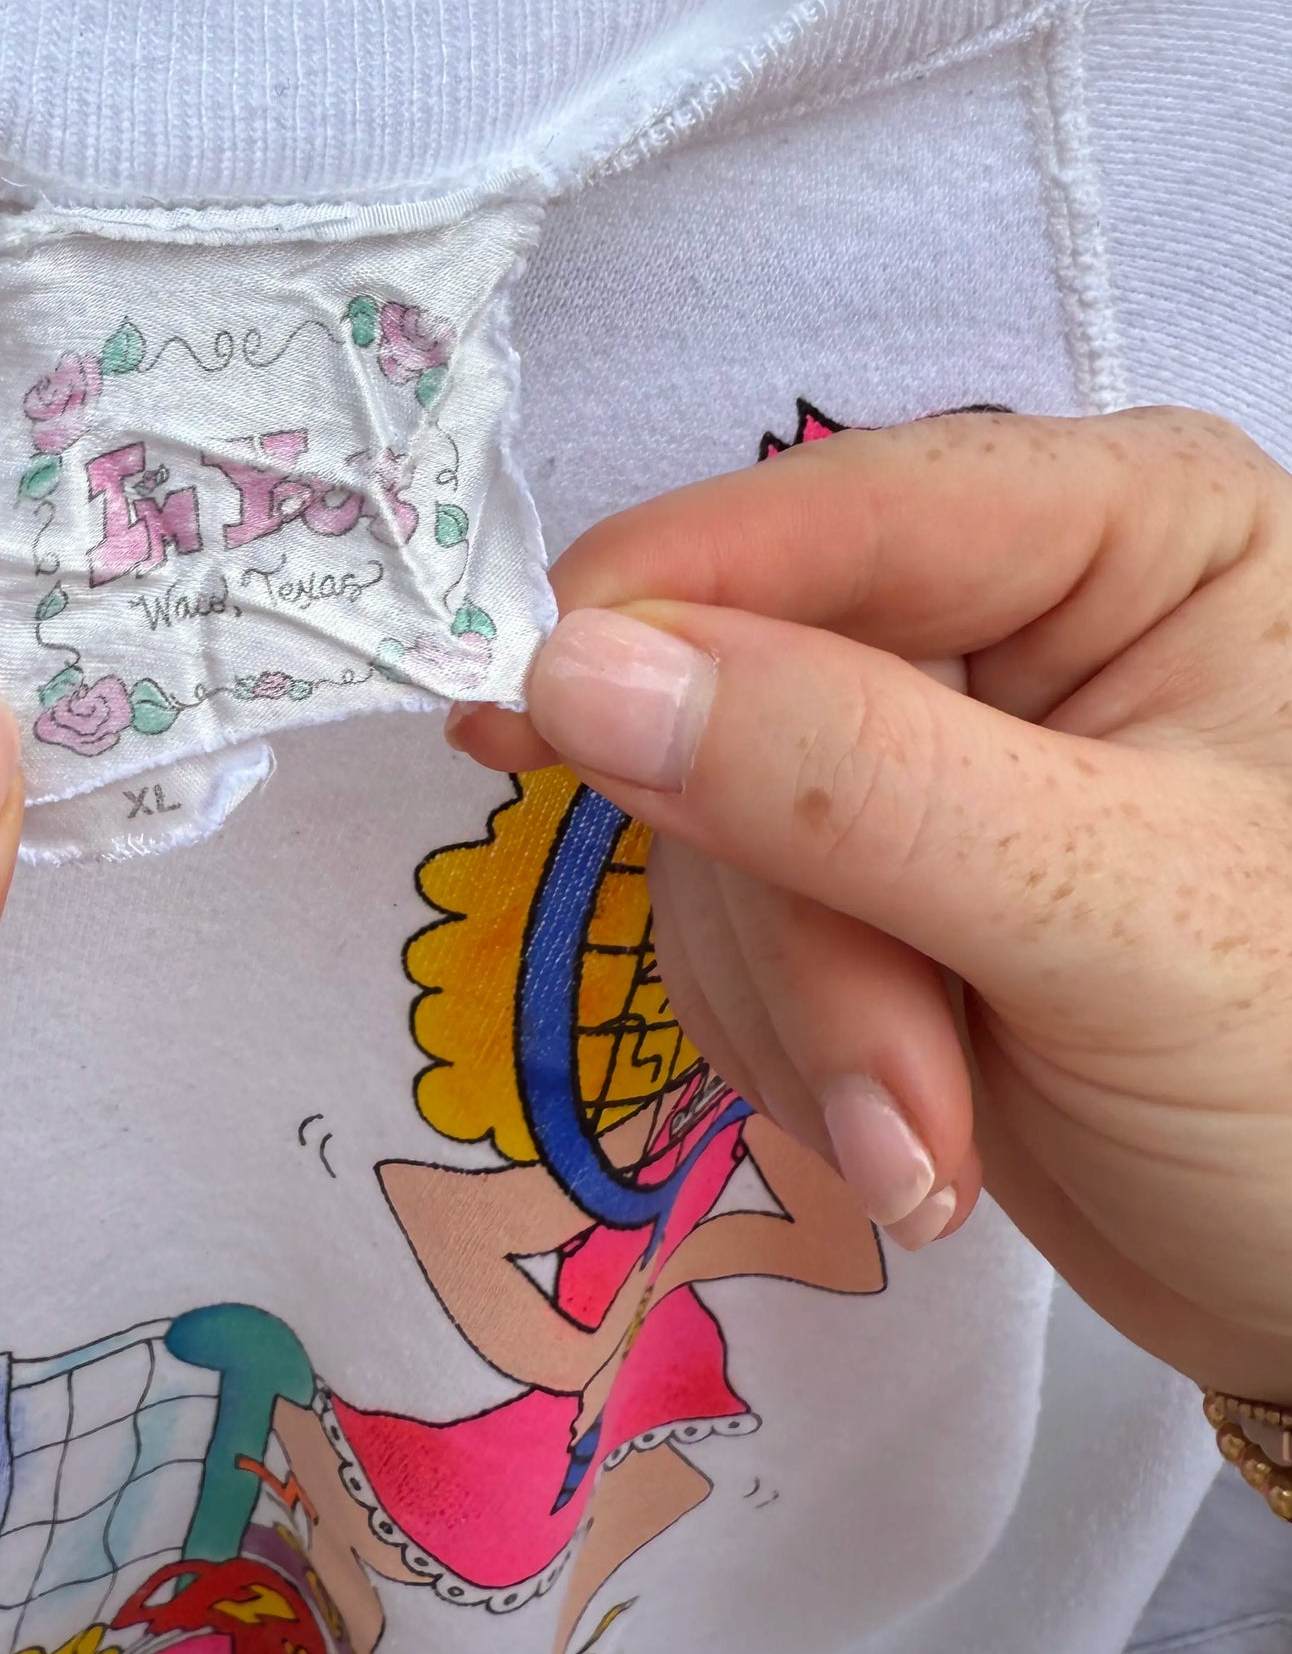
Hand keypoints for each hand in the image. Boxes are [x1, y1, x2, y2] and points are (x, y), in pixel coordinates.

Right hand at [453, 409, 1291, 1398]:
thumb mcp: (1106, 915)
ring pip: (709, 818)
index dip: (672, 593)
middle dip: (803, 920)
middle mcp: (1014, 600)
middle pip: (750, 681)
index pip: (846, 507)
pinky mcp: (863, 860)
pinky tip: (905, 1123)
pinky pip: (714, 915)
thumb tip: (574, 666)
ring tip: (932, 1146)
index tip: (523, 708)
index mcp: (1130, 525)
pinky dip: (785, 1040)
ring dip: (801, 1011)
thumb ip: (846, 778)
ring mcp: (927, 736)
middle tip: (900, 1102)